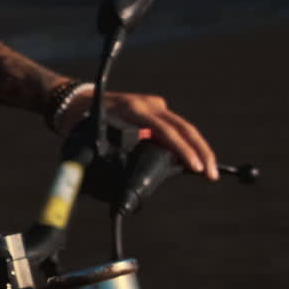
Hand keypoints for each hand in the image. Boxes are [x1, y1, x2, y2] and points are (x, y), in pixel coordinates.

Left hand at [58, 90, 218, 180]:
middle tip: (210, 175)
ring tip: (209, 172)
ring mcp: (153, 104)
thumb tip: (118, 187)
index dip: (182, 150)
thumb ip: (105, 157)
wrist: (77, 101)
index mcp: (132, 109)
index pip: (165, 130)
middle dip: (200, 152)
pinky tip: (197, 162)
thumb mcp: (89, 138)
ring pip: (183, 128)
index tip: (194, 167)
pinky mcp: (155, 109)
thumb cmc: (80, 123)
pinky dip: (187, 145)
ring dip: (198, 150)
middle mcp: (146, 104)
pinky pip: (175, 128)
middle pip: (183, 128)